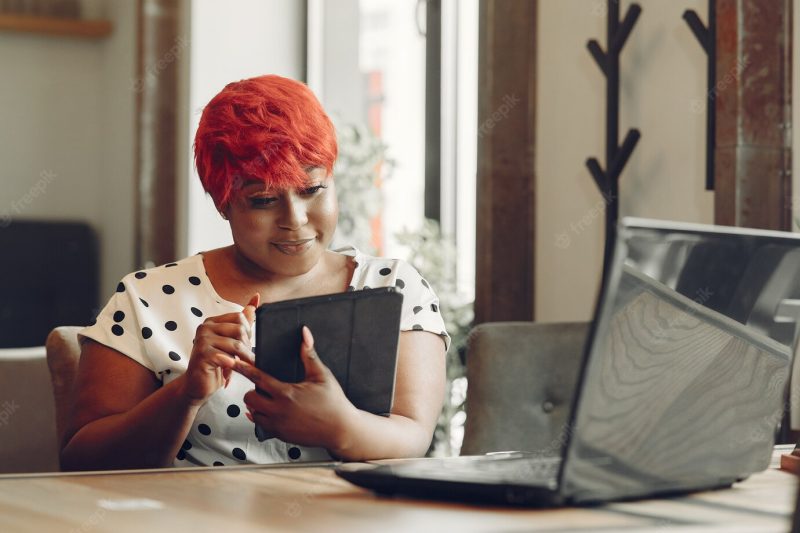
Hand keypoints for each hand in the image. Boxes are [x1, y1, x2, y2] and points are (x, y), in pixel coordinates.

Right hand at [180, 293, 259, 405]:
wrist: (198, 386)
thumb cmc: (217, 364)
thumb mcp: (233, 341)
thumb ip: (244, 321)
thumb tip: (256, 298)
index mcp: (213, 322)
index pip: (240, 317)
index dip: (248, 333)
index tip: (245, 346)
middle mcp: (205, 327)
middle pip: (239, 329)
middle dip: (246, 347)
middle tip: (244, 360)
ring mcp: (202, 340)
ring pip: (235, 345)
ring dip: (243, 359)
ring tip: (242, 368)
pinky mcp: (202, 354)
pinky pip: (227, 357)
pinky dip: (233, 367)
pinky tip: (230, 375)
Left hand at [234, 326, 356, 450]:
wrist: (341, 429)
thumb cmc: (333, 401)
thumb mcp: (322, 375)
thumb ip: (309, 354)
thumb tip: (304, 333)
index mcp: (287, 393)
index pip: (257, 377)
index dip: (241, 367)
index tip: (228, 360)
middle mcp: (279, 410)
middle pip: (249, 398)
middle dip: (253, 390)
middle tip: (266, 386)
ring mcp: (279, 425)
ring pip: (253, 413)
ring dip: (257, 405)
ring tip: (271, 399)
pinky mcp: (281, 435)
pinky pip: (261, 425)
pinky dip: (263, 417)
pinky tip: (272, 411)